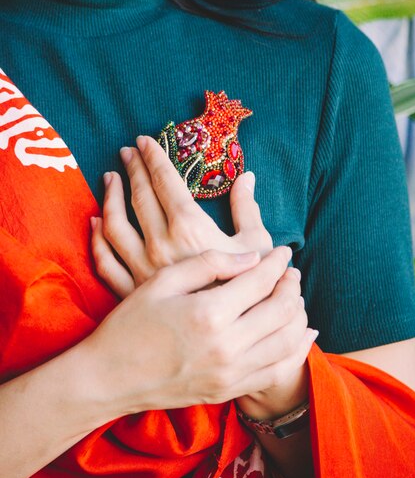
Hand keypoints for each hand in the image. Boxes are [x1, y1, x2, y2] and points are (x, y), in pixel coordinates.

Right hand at [80, 247, 314, 416]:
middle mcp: (226, 347)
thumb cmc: (130, 324)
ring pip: (287, 341)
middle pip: (281, 310)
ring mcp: (230, 374)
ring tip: (294, 297)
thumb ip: (209, 264)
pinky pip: (276, 371)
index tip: (283, 251)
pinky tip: (301, 334)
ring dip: (298, 315)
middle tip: (291, 271)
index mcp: (208, 313)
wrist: (109, 378)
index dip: (277, 262)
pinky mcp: (228, 392)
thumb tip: (252, 258)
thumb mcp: (163, 281)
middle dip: (292, 286)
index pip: (260, 281)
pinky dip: (295, 350)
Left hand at [91, 135, 272, 296]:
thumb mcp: (256, 245)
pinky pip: (104, 259)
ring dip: (111, 197)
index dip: (154, 157)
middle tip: (127, 152)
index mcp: (189, 227)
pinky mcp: (131, 289)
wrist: (223, 336)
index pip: (166, 181)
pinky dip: (97, 238)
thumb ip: (248, 208)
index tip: (145, 141)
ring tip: (110, 178)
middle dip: (132, 169)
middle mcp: (159, 243)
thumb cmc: (246, 289)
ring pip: (114, 223)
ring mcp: (141, 267)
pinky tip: (96, 222)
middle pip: (139, 196)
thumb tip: (247, 177)